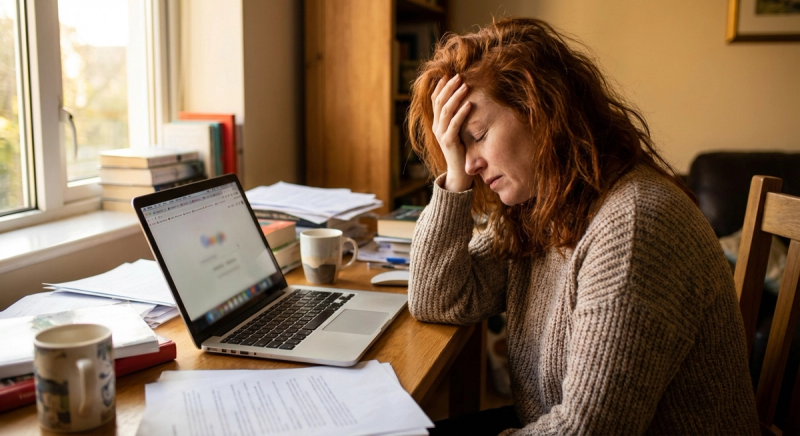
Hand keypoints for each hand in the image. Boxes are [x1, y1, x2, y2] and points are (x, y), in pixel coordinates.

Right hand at [431, 75, 472, 191]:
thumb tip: (464, 99)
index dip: (440, 87)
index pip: (434, 100)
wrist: (458, 171)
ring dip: (456, 96)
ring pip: (446, 110)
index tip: (448, 75)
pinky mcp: (449, 141)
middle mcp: (436, 127)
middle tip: (458, 76)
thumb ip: (457, 117)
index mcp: (436, 123)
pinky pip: (454, 124)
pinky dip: (461, 113)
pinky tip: (469, 104)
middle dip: (449, 87)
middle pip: (439, 102)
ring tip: (465, 86)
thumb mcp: (457, 130)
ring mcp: (441, 134)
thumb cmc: (461, 149)